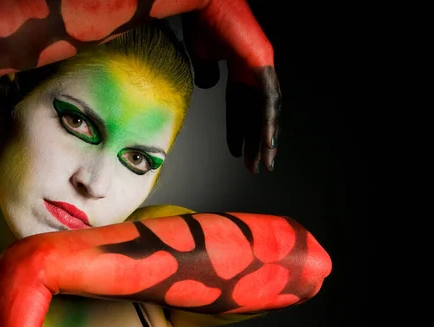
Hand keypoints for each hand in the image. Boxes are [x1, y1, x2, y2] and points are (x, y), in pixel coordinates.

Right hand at [182, 0, 280, 172]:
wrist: (203, 1)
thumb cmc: (201, 22)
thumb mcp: (202, 57)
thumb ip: (206, 73)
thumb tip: (207, 85)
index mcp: (239, 70)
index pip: (240, 108)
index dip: (237, 131)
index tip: (236, 153)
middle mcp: (255, 71)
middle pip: (256, 114)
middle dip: (255, 142)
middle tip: (256, 167)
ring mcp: (262, 67)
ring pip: (267, 112)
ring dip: (265, 140)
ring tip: (264, 164)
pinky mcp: (263, 64)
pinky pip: (269, 100)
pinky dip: (268, 123)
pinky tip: (268, 143)